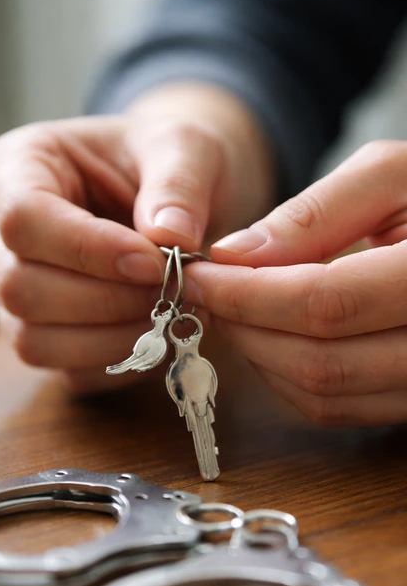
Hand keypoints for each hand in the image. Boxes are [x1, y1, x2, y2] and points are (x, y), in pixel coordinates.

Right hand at [0, 84, 273, 392]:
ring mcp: (9, 291)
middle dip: (103, 300)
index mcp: (15, 168)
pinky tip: (161, 333)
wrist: (173, 195)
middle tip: (175, 291)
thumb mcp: (184, 146)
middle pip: (18, 287)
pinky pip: (65, 369)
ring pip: (32, 339)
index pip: (22, 219)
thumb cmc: (165, 158)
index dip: (85, 249)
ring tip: (173, 313)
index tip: (153, 262)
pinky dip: (119, 361)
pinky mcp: (40, 334)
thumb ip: (178, 184)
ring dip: (111, 338)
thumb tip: (171, 238)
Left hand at [185, 140, 406, 425]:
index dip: (248, 294)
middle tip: (208, 292)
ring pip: (323, 396)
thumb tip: (232, 254)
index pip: (326, 304)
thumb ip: (315, 212)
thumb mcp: (392, 176)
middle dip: (246, 328)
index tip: (198, 273)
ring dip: (260, 356)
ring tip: (239, 307)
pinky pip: (338, 409)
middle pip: (320, 362)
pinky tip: (273, 333)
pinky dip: (287, 376)